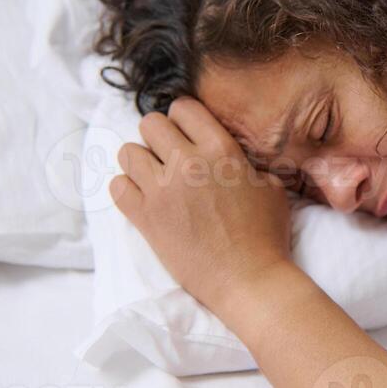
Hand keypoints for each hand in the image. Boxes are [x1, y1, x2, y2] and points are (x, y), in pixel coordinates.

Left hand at [111, 97, 292, 312]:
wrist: (249, 280)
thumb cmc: (266, 236)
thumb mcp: (270, 188)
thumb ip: (246, 165)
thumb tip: (234, 160)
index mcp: (221, 150)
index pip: (183, 107)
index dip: (183, 120)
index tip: (186, 135)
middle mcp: (188, 163)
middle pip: (149, 124)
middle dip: (158, 138)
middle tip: (169, 158)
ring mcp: (162, 190)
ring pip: (127, 152)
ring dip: (139, 163)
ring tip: (154, 179)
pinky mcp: (145, 217)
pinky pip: (116, 186)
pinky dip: (127, 190)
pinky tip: (143, 200)